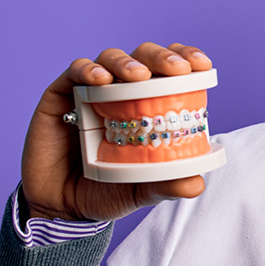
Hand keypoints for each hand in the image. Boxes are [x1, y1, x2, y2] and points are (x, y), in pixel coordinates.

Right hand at [20, 43, 212, 223]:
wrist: (62, 207)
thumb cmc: (107, 191)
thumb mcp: (142, 190)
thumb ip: (167, 184)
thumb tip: (196, 184)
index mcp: (149, 104)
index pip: (170, 70)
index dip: (186, 59)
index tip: (203, 65)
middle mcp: (122, 91)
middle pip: (144, 58)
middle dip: (163, 58)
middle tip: (178, 70)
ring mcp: (91, 91)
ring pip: (112, 59)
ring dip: (127, 62)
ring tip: (139, 76)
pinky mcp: (61, 96)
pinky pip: (75, 72)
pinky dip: (89, 70)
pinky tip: (100, 80)